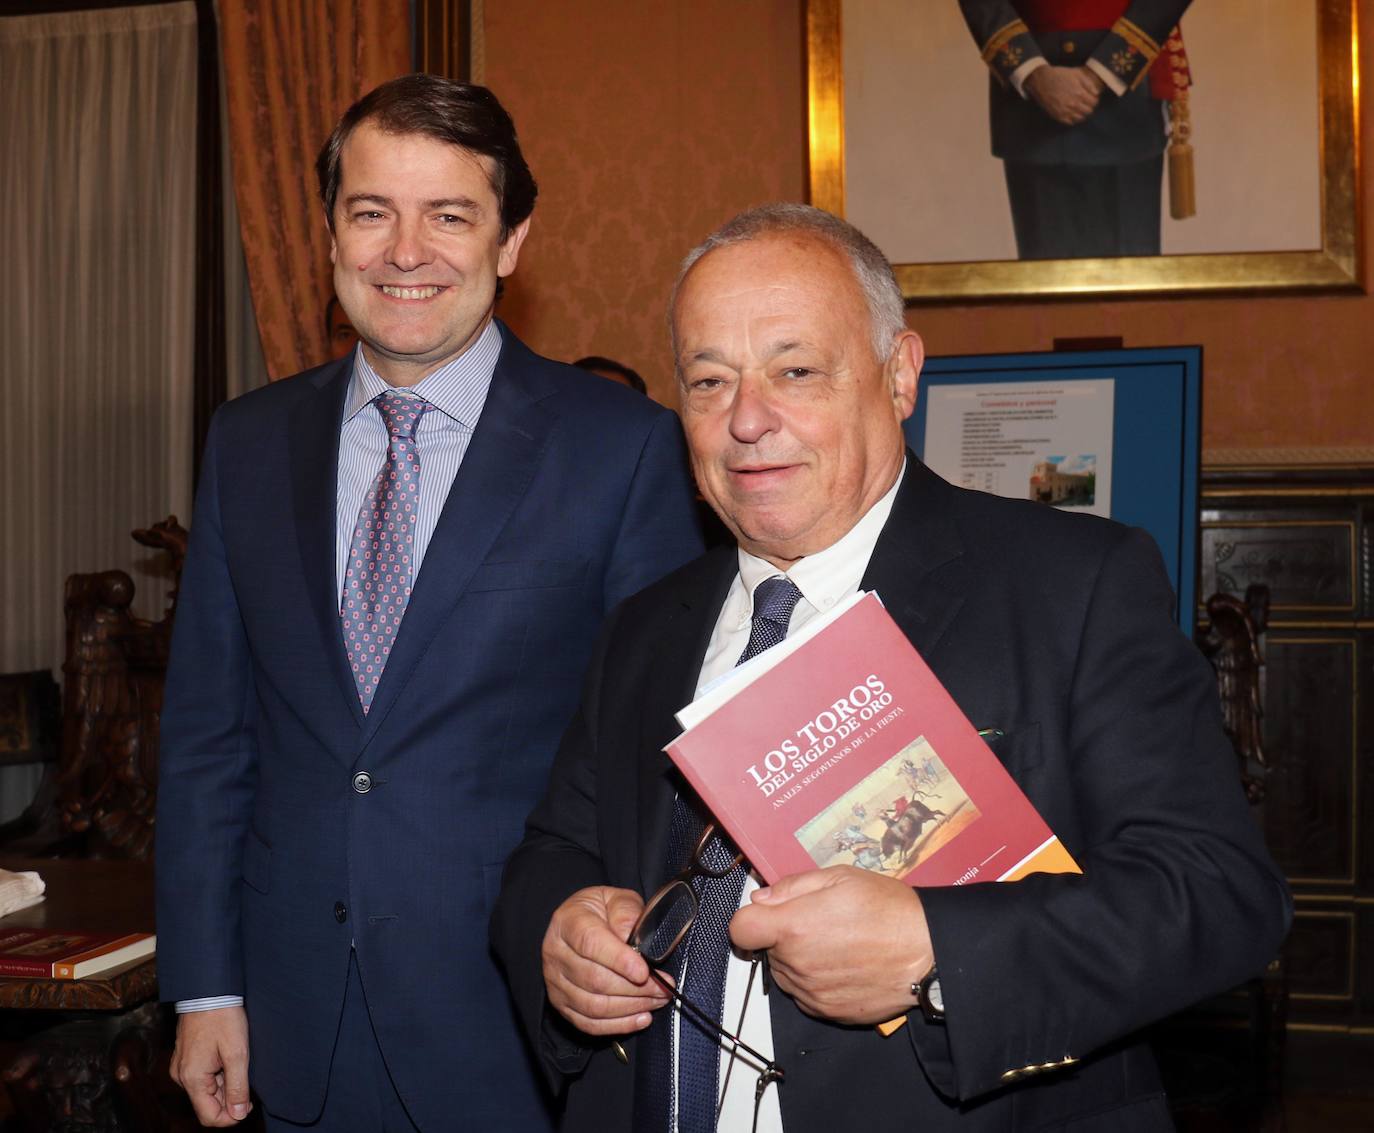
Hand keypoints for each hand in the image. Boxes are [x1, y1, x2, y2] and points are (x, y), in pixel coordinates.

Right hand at [169, 1006, 251, 1125]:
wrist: (207, 990)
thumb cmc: (222, 1017)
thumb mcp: (237, 1053)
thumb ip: (238, 1086)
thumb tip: (238, 1114)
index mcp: (192, 1079)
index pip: (209, 1117)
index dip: (230, 1116)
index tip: (248, 1104)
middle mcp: (182, 1077)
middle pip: (208, 1103)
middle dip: (229, 1097)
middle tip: (247, 1077)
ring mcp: (182, 1067)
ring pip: (206, 1090)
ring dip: (225, 1084)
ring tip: (238, 1062)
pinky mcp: (186, 1058)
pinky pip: (202, 1076)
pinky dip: (218, 1073)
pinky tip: (229, 1057)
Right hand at [543, 886, 670, 1035]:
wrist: (578, 923)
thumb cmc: (602, 912)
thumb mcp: (616, 899)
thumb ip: (626, 914)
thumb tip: (633, 941)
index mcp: (567, 923)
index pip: (590, 944)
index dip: (619, 960)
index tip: (644, 971)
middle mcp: (555, 954)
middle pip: (594, 980)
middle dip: (635, 988)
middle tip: (664, 987)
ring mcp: (556, 983)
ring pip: (594, 1006)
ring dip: (631, 1008)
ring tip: (658, 1001)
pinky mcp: (562, 1005)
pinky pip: (589, 1024)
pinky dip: (618, 1025)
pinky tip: (642, 1018)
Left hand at [729, 866, 932, 1024]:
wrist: (928, 952)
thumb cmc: (888, 910)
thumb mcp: (840, 877)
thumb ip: (793, 886)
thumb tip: (762, 898)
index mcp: (793, 927)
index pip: (740, 929)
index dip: (752, 919)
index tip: (768, 915)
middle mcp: (797, 965)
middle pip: (767, 950)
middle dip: (783, 936)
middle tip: (819, 922)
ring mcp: (812, 993)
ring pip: (785, 974)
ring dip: (798, 960)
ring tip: (835, 943)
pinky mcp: (828, 1012)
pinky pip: (805, 995)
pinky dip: (815, 982)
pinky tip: (843, 965)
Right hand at [1024, 65, 1102, 125]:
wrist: (1042, 81)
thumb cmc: (1060, 75)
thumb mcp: (1076, 74)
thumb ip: (1088, 84)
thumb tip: (1097, 93)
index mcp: (1079, 93)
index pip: (1094, 102)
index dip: (1094, 100)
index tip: (1091, 98)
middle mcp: (1073, 104)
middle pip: (1088, 111)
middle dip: (1089, 106)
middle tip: (1086, 103)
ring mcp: (1065, 111)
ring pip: (1080, 118)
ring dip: (1082, 113)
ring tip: (1079, 108)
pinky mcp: (1058, 115)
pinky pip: (1070, 122)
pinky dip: (1073, 118)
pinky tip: (1072, 112)